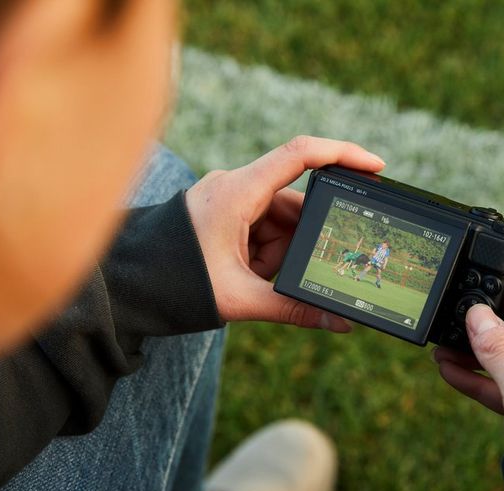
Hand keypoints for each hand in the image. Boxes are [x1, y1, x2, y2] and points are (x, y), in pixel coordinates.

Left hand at [185, 135, 384, 329]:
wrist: (127, 287)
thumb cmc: (176, 285)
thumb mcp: (240, 299)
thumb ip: (292, 309)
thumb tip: (339, 323)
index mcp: (238, 192)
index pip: (300, 155)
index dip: (342, 154)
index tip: (376, 167)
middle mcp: (236, 186)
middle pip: (293, 204)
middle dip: (295, 244)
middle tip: (271, 274)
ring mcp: (230, 199)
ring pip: (279, 221)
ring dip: (275, 254)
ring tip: (249, 280)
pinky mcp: (226, 213)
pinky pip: (262, 228)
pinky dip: (263, 254)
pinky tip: (245, 275)